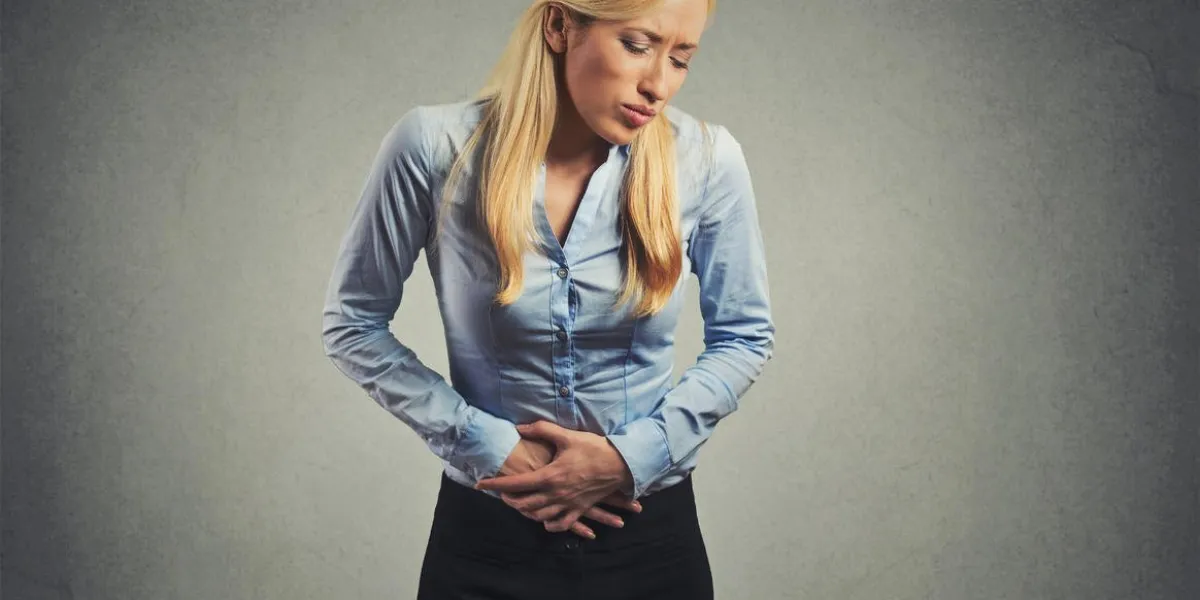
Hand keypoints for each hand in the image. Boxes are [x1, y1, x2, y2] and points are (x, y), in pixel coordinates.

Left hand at [478, 420, 637, 536]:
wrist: (621, 465)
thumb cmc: (594, 448)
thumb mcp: (567, 436)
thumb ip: (541, 429)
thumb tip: (519, 427)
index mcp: (550, 476)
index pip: (515, 484)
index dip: (496, 485)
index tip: (481, 484)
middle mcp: (556, 494)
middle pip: (524, 504)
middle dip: (508, 499)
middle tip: (500, 492)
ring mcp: (568, 504)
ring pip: (539, 515)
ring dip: (524, 511)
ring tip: (517, 504)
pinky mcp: (580, 509)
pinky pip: (561, 523)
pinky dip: (549, 524)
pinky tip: (544, 520)